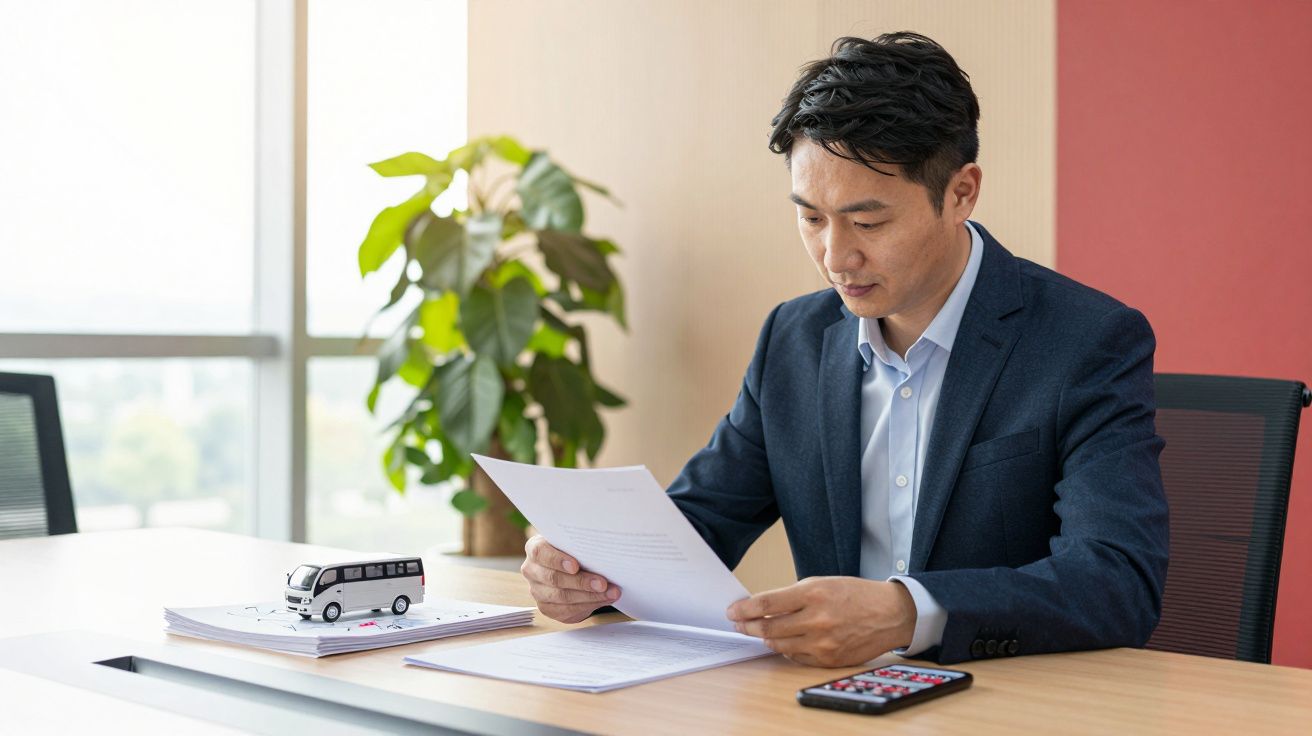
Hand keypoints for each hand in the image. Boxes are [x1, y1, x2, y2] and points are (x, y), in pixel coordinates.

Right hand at [520, 534, 620, 622]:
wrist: (567, 569)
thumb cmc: (572, 551)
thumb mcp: (573, 544)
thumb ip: (580, 545)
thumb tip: (603, 552)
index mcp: (535, 549)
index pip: (540, 553)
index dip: (558, 560)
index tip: (576, 565)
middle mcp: (531, 570)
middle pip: (553, 578)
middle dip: (581, 582)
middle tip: (603, 583)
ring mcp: (537, 591)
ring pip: (562, 597)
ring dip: (590, 596)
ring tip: (610, 592)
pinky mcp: (547, 608)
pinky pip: (567, 610)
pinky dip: (589, 605)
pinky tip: (604, 599)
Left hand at [726, 576, 916, 667]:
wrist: (890, 614)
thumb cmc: (855, 594)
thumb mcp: (822, 583)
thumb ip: (793, 596)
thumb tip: (764, 608)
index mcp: (814, 594)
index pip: (767, 604)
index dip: (745, 609)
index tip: (733, 611)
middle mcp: (817, 620)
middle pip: (769, 628)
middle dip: (749, 626)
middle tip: (739, 624)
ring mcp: (823, 643)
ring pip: (779, 645)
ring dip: (765, 639)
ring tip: (759, 632)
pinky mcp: (829, 659)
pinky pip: (796, 658)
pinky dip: (786, 650)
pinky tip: (784, 642)